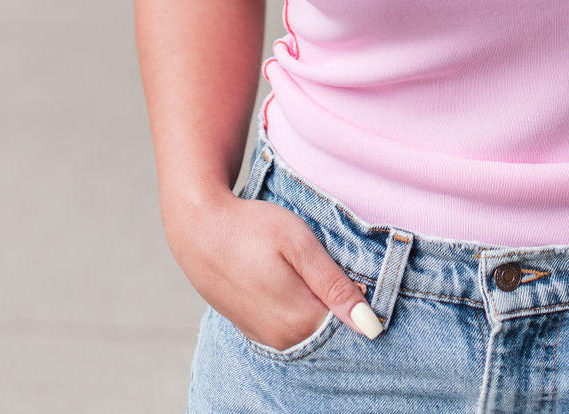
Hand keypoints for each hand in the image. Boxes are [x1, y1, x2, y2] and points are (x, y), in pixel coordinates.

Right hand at [173, 189, 382, 349]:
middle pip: (330, 328)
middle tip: (322, 262)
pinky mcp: (254, 330)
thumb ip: (335, 286)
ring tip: (301, 266)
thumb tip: (370, 326)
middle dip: (338, 302)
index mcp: (300, 320)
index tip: (347, 267)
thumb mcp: (300, 245)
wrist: (197, 230)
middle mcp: (284, 339)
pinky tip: (288, 279)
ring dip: (316, 303)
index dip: (357, 295)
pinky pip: (289, 327)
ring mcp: (266, 338)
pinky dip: (297, 308)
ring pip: (310, 327)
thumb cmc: (250, 229)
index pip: (350, 323)